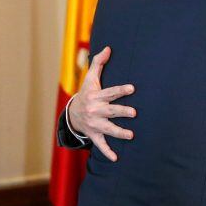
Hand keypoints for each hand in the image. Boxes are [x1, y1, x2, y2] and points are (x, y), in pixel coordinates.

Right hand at [68, 46, 135, 160]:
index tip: (132, 88)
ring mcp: (94, 124)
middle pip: (110, 111)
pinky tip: (116, 158)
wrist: (72, 113)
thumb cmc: (87, 93)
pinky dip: (107, 152)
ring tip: (131, 135)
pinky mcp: (94, 135)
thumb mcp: (90, 78)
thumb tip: (108, 47)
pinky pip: (100, 144)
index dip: (121, 90)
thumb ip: (99, 63)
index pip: (110, 92)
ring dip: (119, 133)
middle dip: (121, 112)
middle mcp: (95, 111)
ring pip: (108, 129)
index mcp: (96, 97)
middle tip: (133, 112)